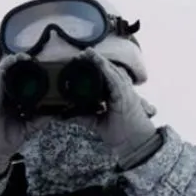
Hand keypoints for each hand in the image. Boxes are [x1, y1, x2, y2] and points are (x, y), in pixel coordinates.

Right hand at [0, 53, 31, 179]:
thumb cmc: (6, 138)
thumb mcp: (29, 126)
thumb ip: (41, 117)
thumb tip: (58, 110)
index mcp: (8, 98)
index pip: (14, 78)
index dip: (23, 67)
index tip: (36, 60)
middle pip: (5, 73)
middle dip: (15, 62)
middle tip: (29, 54)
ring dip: (8, 64)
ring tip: (19, 56)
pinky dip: (0, 76)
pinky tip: (6, 67)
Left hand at [79, 48, 159, 166]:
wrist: (133, 143)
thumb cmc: (119, 131)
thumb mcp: (95, 122)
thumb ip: (82, 115)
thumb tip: (63, 114)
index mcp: (116, 93)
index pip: (105, 75)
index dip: (94, 66)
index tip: (81, 59)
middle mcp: (121, 89)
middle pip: (108, 69)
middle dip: (95, 60)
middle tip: (81, 52)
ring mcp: (125, 91)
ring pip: (112, 71)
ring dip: (100, 61)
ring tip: (88, 53)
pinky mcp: (126, 96)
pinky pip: (116, 80)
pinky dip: (107, 71)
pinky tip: (99, 63)